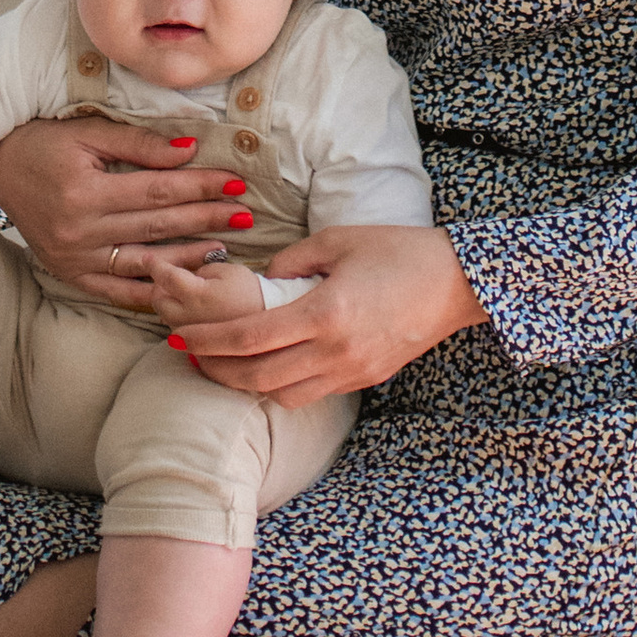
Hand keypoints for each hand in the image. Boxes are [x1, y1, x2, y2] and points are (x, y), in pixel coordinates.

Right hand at [0, 115, 248, 313]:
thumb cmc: (44, 142)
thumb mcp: (88, 131)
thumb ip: (137, 143)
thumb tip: (187, 149)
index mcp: (85, 191)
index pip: (157, 190)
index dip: (199, 186)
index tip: (234, 182)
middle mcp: (80, 230)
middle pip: (157, 226)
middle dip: (205, 219)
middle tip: (245, 213)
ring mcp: (75, 258)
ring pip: (144, 262)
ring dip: (188, 258)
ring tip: (226, 252)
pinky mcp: (70, 274)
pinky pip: (117, 290)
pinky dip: (151, 292)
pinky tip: (181, 287)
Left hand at [146, 249, 262, 329]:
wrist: (271, 328)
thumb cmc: (252, 293)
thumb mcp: (229, 271)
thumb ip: (201, 270)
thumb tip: (185, 276)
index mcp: (198, 295)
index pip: (167, 277)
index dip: (155, 265)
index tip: (147, 258)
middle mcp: (189, 318)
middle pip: (158, 300)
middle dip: (160, 286)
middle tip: (173, 279)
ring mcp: (192, 336)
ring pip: (164, 317)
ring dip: (169, 303)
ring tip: (187, 296)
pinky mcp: (196, 349)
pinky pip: (177, 332)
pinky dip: (178, 320)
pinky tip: (194, 313)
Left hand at [172, 224, 485, 408]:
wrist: (457, 283)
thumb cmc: (398, 250)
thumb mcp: (338, 240)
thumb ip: (290, 261)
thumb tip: (259, 279)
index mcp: (326, 313)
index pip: (251, 339)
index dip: (209, 342)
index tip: (180, 337)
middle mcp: (336, 352)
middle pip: (258, 379)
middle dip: (216, 370)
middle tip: (189, 354)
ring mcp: (352, 372)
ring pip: (282, 396)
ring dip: (245, 384)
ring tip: (221, 362)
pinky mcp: (364, 380)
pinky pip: (310, 393)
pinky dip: (279, 385)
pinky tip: (265, 365)